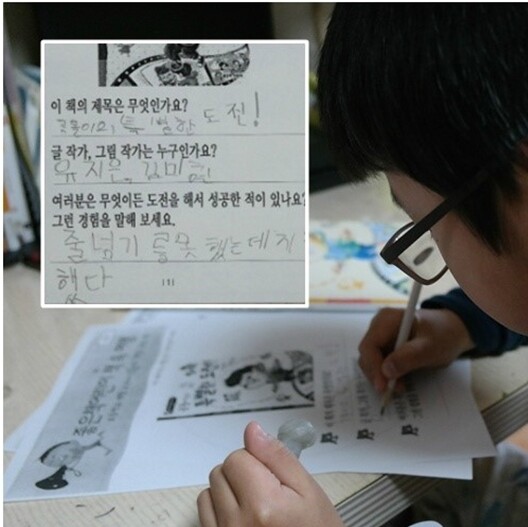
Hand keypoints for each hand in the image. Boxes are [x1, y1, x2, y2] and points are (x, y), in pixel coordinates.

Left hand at [197, 421, 343, 526]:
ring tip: (256, 507)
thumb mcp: (308, 490)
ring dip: (229, 492)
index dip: (256, 461)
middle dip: (242, 474)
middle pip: (221, 471)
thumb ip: (278, 456)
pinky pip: (205, 513)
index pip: (237, 457)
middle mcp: (238, 524)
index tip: (272, 476)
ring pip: (210, 491)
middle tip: (268, 492)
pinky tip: (243, 517)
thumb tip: (252, 430)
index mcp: (263, 505)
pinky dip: (220, 510)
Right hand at [358, 308, 474, 392]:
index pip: (370, 345)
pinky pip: (379, 363)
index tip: (382, 385)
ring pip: (371, 361)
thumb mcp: (429, 347)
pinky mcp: (385, 347)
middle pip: (367, 354)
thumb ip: (408, 357)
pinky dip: (386, 375)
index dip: (373, 366)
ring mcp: (381, 337)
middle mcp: (379, 327)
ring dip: (382, 376)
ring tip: (399, 387)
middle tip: (391, 390)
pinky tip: (399, 382)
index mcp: (386, 319)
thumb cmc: (442, 334)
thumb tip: (386, 371)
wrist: (451, 332)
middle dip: (377, 374)